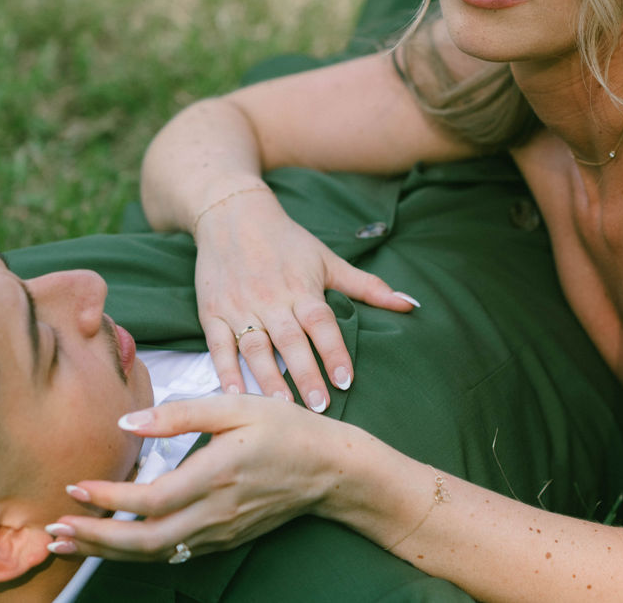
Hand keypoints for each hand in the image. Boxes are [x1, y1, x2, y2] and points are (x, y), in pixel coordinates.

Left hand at [44, 396, 343, 560]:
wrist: (329, 469)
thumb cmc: (285, 428)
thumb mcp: (237, 404)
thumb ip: (181, 414)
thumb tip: (127, 422)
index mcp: (217, 475)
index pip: (150, 500)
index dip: (107, 499)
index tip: (74, 488)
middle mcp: (216, 512)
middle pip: (145, 542)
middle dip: (95, 539)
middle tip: (54, 530)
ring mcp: (221, 531)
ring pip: (156, 555)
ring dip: (108, 552)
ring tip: (69, 543)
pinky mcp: (225, 539)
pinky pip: (174, 554)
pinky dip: (137, 554)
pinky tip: (114, 545)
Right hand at [192, 188, 417, 410]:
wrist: (231, 214)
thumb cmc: (287, 240)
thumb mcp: (328, 260)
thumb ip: (368, 287)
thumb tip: (411, 304)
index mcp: (302, 288)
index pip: (321, 323)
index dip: (334, 351)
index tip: (346, 381)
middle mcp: (271, 299)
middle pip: (290, 340)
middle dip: (305, 375)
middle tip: (319, 408)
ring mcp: (239, 306)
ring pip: (254, 346)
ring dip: (267, 378)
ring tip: (281, 407)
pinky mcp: (212, 312)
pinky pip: (218, 346)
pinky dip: (225, 371)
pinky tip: (234, 395)